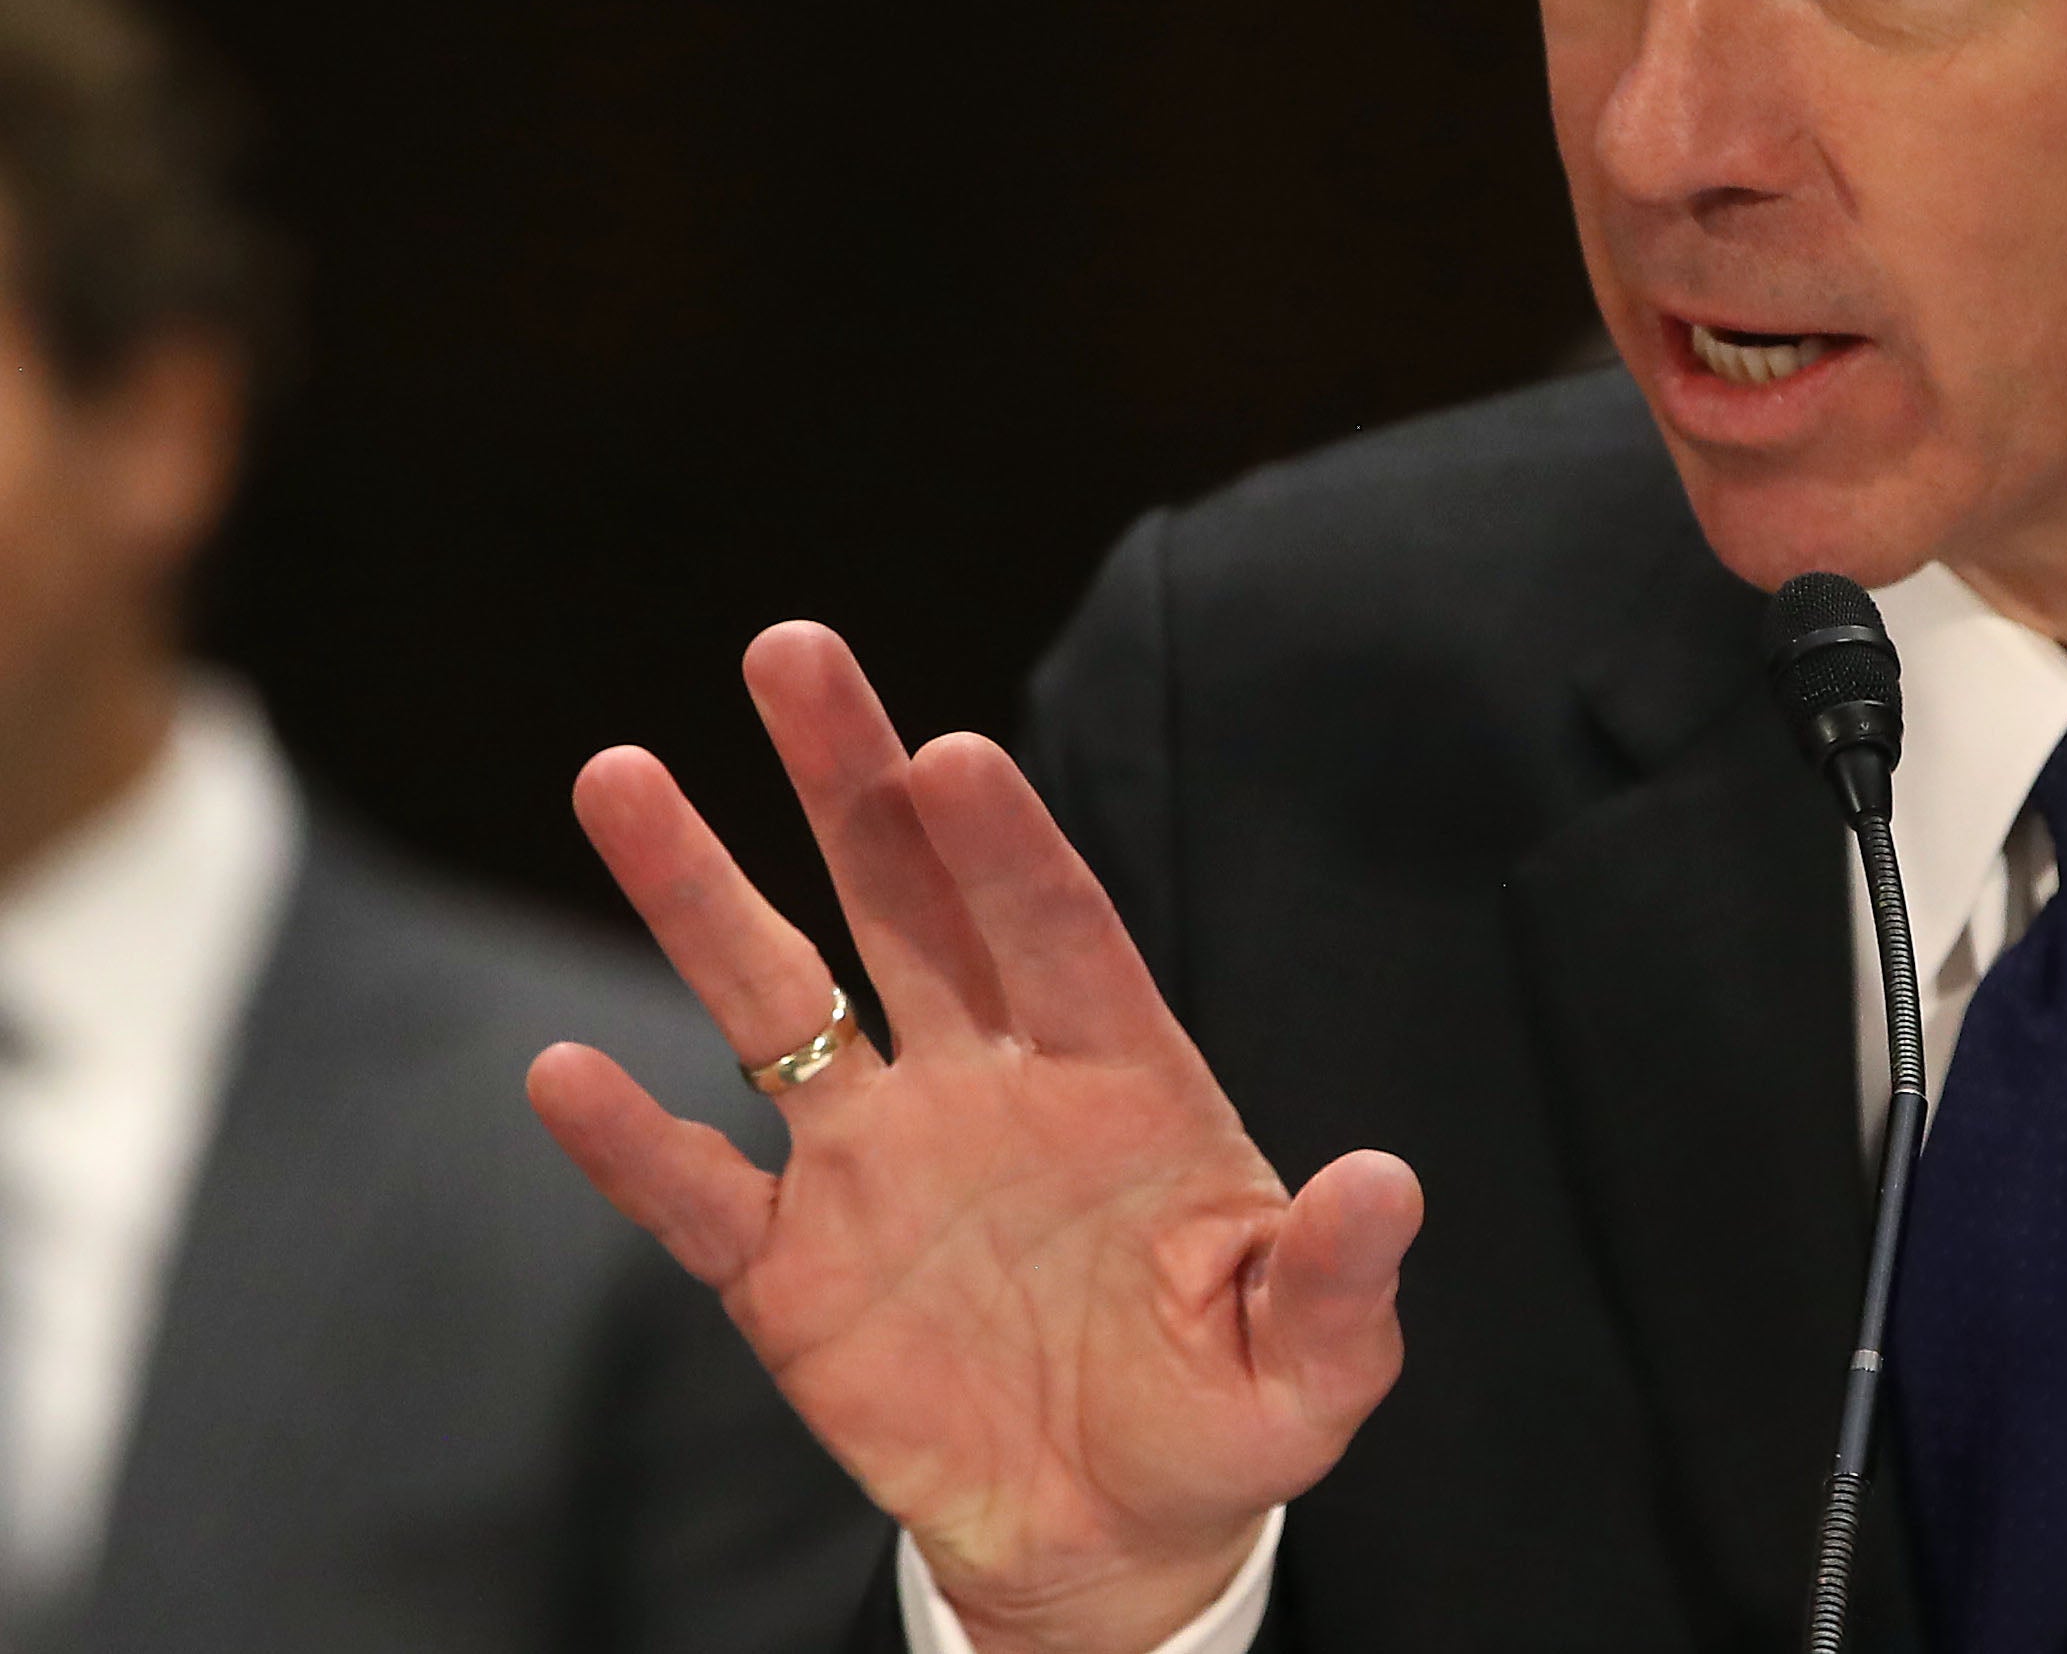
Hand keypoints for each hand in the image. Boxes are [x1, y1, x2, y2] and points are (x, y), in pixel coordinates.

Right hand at [527, 621, 1420, 1653]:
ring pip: (775, 1000)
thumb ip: (1336, 1276)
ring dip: (698, 894)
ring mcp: (878, 1165)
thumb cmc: (1232, 1412)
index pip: (1056, 930)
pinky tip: (560, 1072)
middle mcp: (983, 1083)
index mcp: (1116, 1075)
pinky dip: (632, 1141)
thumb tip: (1389, 1184)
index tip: (955, 751)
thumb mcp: (1313, 1363)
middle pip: (904, 898)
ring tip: (620, 774)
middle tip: (792, 648)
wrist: (1118, 1534)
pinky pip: (698, 1196)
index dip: (1007, 847)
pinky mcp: (793, 1273)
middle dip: (847, 777)